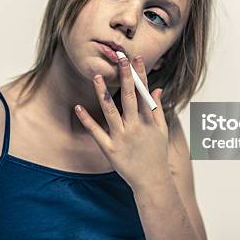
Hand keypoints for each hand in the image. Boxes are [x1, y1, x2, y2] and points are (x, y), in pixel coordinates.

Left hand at [74, 55, 170, 192]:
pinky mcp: (110, 149)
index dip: (139, 74)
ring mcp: (121, 137)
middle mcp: (135, 127)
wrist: (152, 181)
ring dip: (103, 93)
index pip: (143, 92)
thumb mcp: (161, 130)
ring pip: (110, 111)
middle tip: (120, 58)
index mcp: (148, 121)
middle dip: (125, 76)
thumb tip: (156, 88)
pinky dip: (87, 120)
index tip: (134, 58)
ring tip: (97, 76)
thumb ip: (157, 108)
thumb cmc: (157, 154)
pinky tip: (78, 108)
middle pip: (128, 97)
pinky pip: (96, 132)